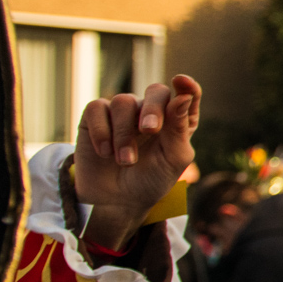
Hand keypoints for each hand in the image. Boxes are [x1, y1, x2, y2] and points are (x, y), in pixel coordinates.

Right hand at [74, 76, 201, 251]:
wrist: (117, 201)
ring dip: (124, 134)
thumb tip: (181, 97)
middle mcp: (151, 112)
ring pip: (123, 102)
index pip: (186, 95)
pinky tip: (105, 153)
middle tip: (149, 130)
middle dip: (152, 109)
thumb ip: (179, 129)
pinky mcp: (95, 118)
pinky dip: (101, 131)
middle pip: (155, 91)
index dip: (187, 86)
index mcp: (177, 121)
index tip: (180, 81)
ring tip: (126, 160)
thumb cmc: (152, 180)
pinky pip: (96, 108)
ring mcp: (123, 113)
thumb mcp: (173, 160)